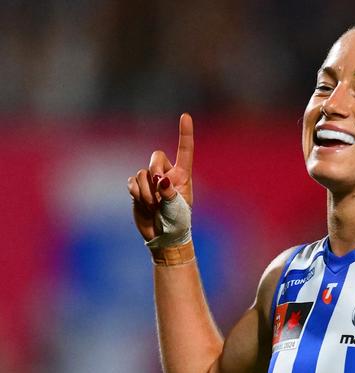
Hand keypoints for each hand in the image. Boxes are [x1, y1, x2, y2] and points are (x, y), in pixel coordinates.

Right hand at [127, 113, 193, 240]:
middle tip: (159, 190)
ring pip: (142, 173)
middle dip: (154, 170)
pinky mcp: (137, 188)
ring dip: (146, 191)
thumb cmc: (177, 221)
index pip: (185, 150)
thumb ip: (168, 192)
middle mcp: (167, 174)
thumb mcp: (177, 208)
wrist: (163, 236)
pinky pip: (132, 182)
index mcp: (182, 175)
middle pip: (156, 156)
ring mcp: (151, 181)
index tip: (185, 116)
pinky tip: (143, 204)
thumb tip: (158, 179)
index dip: (185, 133)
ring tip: (154, 206)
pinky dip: (136, 193)